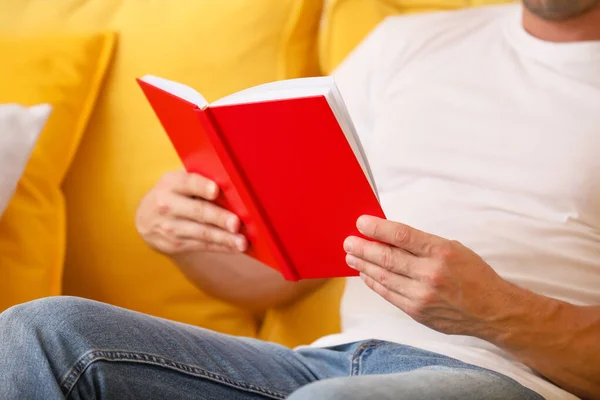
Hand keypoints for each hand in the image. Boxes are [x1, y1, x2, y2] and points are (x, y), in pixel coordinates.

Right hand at [136, 170, 247, 255]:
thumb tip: (230, 179)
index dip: (202, 186)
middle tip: (236, 223)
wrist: (145, 220)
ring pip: (202, 233)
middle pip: (198, 211)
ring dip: (224, 238)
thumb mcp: (176, 181)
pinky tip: (235, 248)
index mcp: (171, 184)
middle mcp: (168, 205)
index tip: (215, 191)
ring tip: (241, 242)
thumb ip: (198, 178)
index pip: (188, 183)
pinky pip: (202, 246)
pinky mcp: (176, 244)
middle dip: (218, 218)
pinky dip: (221, 247)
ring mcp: (171, 227)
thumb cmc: (172, 194)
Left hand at [343, 216, 518, 337]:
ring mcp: (422, 295)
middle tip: (349, 241)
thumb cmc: (474, 275)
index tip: (361, 223)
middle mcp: (430, 273)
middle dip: (363, 248)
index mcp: (440, 252)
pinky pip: (388, 294)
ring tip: (351, 257)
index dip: (377, 228)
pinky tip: (366, 274)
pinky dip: (374, 283)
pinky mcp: (417, 312)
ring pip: (383, 277)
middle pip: (386, 257)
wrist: (492, 310)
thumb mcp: (452, 248)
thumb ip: (422, 244)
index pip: (400, 235)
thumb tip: (389, 237)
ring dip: (363, 266)